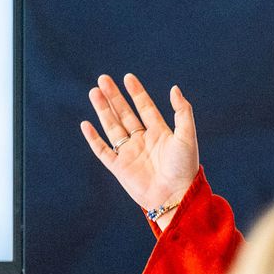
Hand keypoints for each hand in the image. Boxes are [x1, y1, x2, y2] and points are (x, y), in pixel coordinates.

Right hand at [81, 73, 199, 215]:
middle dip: (114, 97)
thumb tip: (174, 88)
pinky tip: (86, 124)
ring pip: (112, 127)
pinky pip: (103, 151)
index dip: (136, 92)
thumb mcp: (187, 136)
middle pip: (125, 114)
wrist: (175, 196)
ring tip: (94, 92)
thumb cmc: (184, 168)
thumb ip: (182, 112)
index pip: (145, 107)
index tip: (127, 77)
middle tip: (103, 79)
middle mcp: (143, 141)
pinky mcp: (119, 168)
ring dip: (103, 110)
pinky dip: (93, 138)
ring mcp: (130, 154)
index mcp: (159, 133)